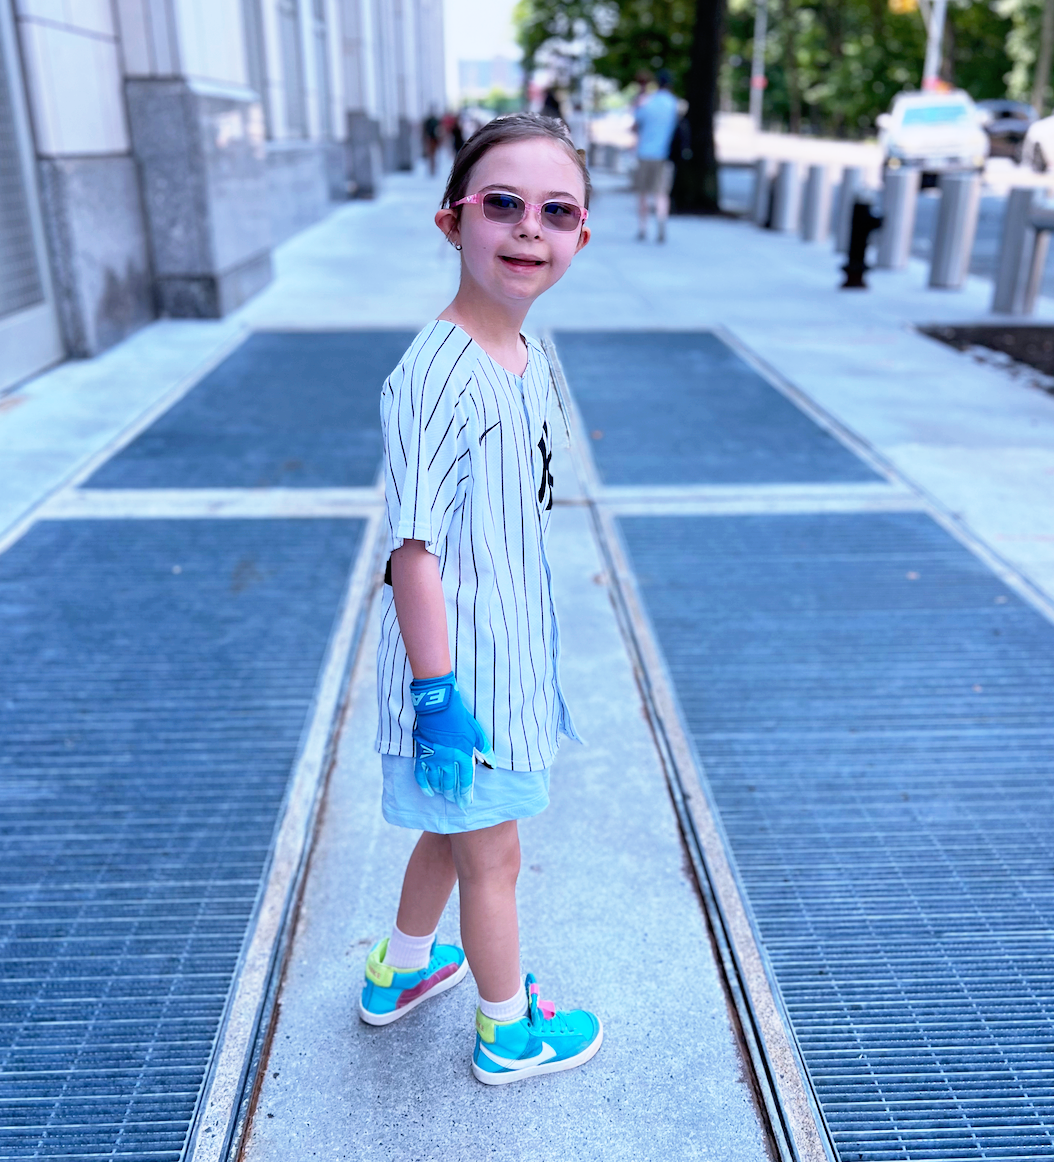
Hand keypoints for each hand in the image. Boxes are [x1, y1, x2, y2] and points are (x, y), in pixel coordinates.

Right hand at [410, 672, 493, 807]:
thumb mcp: (476, 732)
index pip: (464, 780)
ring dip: (441, 791)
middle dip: (453, 794)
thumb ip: (484, 750)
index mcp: (462, 756)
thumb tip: (492, 764)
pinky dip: (424, 785)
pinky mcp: (422, 754)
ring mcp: (433, 758)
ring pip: (437, 781)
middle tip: (455, 802)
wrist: (438, 707)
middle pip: (450, 783)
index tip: (465, 802)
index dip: (465, 793)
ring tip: (445, 796)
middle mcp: (448, 761)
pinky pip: (421, 774)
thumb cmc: (459, 718)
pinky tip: (429, 792)